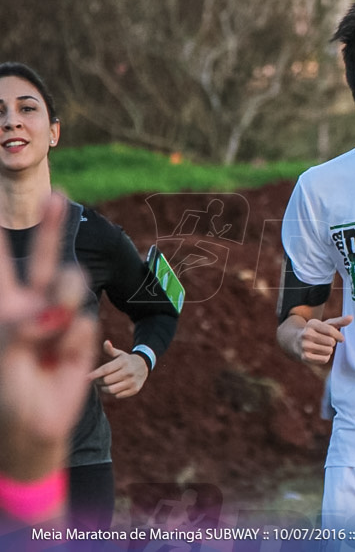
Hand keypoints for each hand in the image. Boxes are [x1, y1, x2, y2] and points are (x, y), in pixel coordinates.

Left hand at [0, 194, 96, 481]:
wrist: (36, 422)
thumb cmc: (7, 391)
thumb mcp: (4, 354)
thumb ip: (22, 327)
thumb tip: (53, 313)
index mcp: (5, 305)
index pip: (2, 265)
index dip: (0, 238)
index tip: (0, 203)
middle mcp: (30, 303)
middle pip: (46, 257)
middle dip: (52, 226)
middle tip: (58, 196)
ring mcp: (57, 315)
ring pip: (71, 285)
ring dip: (63, 304)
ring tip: (47, 339)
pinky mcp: (79, 331)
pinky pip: (82, 322)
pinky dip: (71, 343)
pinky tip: (59, 361)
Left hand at [87, 340, 149, 397]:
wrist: (144, 366)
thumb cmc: (126, 360)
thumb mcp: (120, 354)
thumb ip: (110, 350)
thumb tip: (106, 342)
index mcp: (124, 362)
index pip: (106, 369)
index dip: (95, 374)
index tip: (86, 377)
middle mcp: (129, 372)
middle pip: (106, 380)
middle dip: (98, 381)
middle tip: (96, 380)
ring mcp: (132, 381)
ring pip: (111, 390)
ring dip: (104, 388)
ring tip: (103, 385)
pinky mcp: (135, 389)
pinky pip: (117, 395)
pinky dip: (113, 393)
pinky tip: (113, 387)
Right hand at [299, 315, 351, 364]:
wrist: (296, 342)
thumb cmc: (316, 332)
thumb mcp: (325, 325)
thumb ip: (339, 321)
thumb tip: (351, 317)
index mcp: (312, 324)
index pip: (330, 330)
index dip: (339, 336)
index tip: (341, 339)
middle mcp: (306, 334)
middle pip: (331, 342)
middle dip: (331, 343)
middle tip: (325, 342)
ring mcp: (304, 346)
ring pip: (328, 351)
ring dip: (328, 350)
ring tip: (322, 347)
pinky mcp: (305, 357)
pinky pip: (324, 359)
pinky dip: (325, 357)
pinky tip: (319, 353)